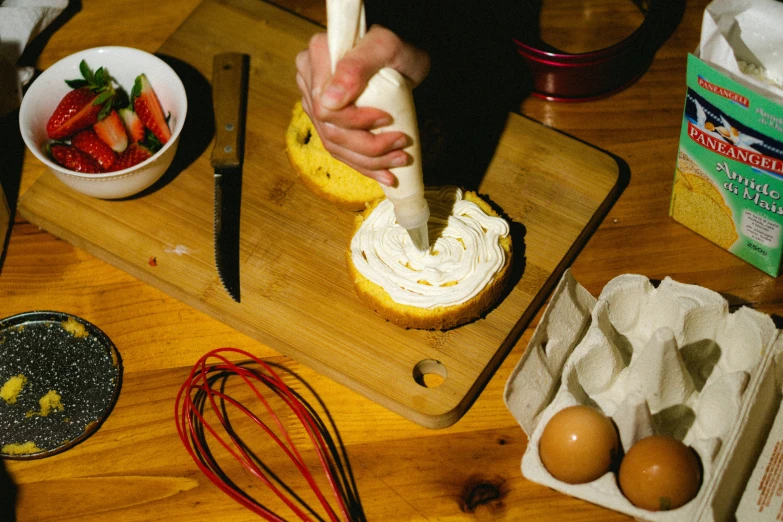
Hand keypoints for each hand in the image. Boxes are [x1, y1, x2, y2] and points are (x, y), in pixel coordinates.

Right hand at [295, 25, 429, 185]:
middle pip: (329, 129)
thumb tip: (329, 102)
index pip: (324, 106)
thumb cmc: (399, 48)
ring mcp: (316, 103)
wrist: (405, 58)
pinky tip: (385, 175)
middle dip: (368, 146)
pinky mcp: (328, 122)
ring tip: (399, 161)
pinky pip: (340, 151)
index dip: (354, 121)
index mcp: (317, 58)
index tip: (387, 118)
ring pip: (334, 145)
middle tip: (401, 147)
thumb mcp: (386, 47)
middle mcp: (310, 80)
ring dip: (369, 161)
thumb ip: (356, 66)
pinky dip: (365, 166)